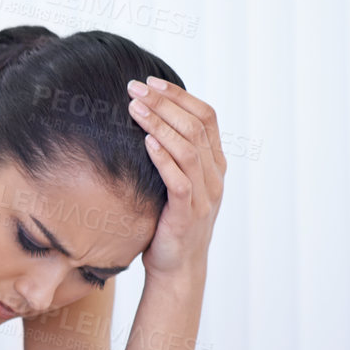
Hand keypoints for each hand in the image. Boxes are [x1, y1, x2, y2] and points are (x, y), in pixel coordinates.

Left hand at [127, 78, 225, 279]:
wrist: (177, 267)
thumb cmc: (169, 221)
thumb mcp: (175, 183)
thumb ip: (172, 155)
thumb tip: (145, 122)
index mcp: (214, 163)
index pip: (205, 117)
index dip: (179, 96)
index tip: (151, 82)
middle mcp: (214, 175)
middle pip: (196, 127)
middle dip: (165, 103)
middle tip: (135, 88)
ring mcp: (204, 195)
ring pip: (188, 150)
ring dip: (160, 125)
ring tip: (134, 108)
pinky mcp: (188, 214)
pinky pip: (179, 181)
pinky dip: (163, 159)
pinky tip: (146, 143)